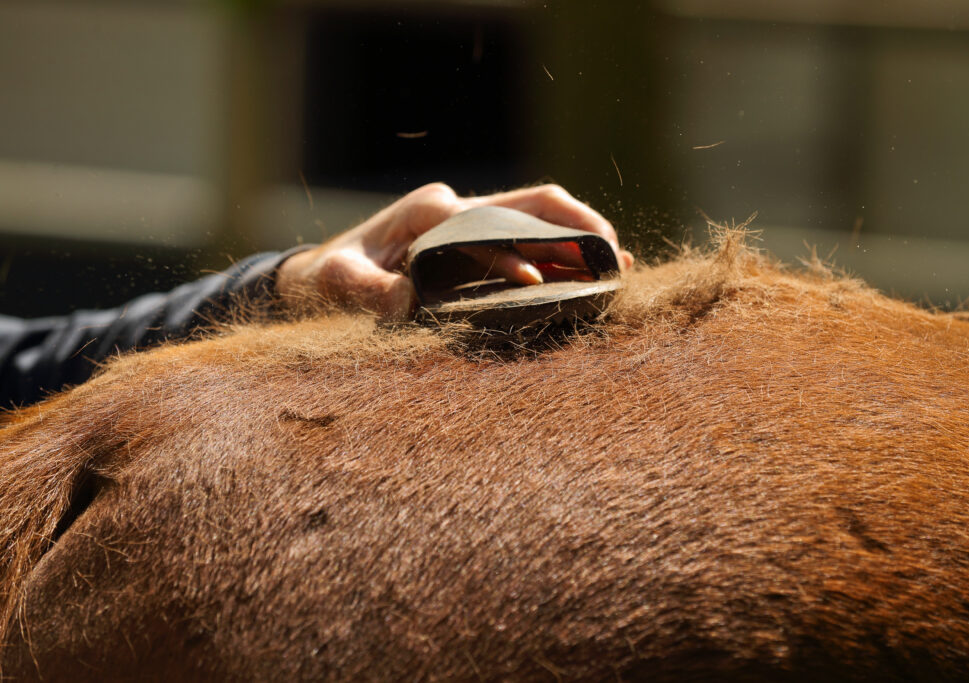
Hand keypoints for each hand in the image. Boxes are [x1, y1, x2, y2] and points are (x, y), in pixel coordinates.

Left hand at [275, 183, 633, 319]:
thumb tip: (406, 302)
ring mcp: (473, 221)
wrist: (325, 270)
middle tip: (614, 259)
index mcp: (430, 212)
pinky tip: (592, 272)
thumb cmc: (331, 276)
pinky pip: (533, 239)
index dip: (520, 250)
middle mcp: (458, 209)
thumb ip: (366, 291)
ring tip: (619, 267)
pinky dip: (565, 252)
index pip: (488, 222)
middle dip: (578, 225)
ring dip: (581, 236)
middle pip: (533, 202)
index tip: (541, 282)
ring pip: (541, 216)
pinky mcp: (480, 240)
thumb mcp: (336, 283)